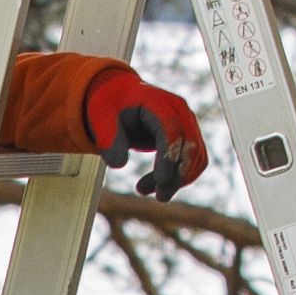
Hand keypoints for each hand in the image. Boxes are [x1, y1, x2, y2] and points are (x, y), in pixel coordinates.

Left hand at [76, 62, 204, 200]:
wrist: (119, 98)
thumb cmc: (110, 106)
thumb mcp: (101, 118)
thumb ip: (108, 138)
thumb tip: (119, 164)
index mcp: (159, 101)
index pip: (172, 130)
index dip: (169, 157)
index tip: (162, 182)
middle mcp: (179, 110)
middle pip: (190, 146)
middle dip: (177, 175)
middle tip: (159, 196)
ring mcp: (186, 122)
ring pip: (195, 157)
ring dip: (176, 180)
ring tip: (144, 189)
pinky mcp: (187, 135)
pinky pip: (193, 161)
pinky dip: (179, 177)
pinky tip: (156, 185)